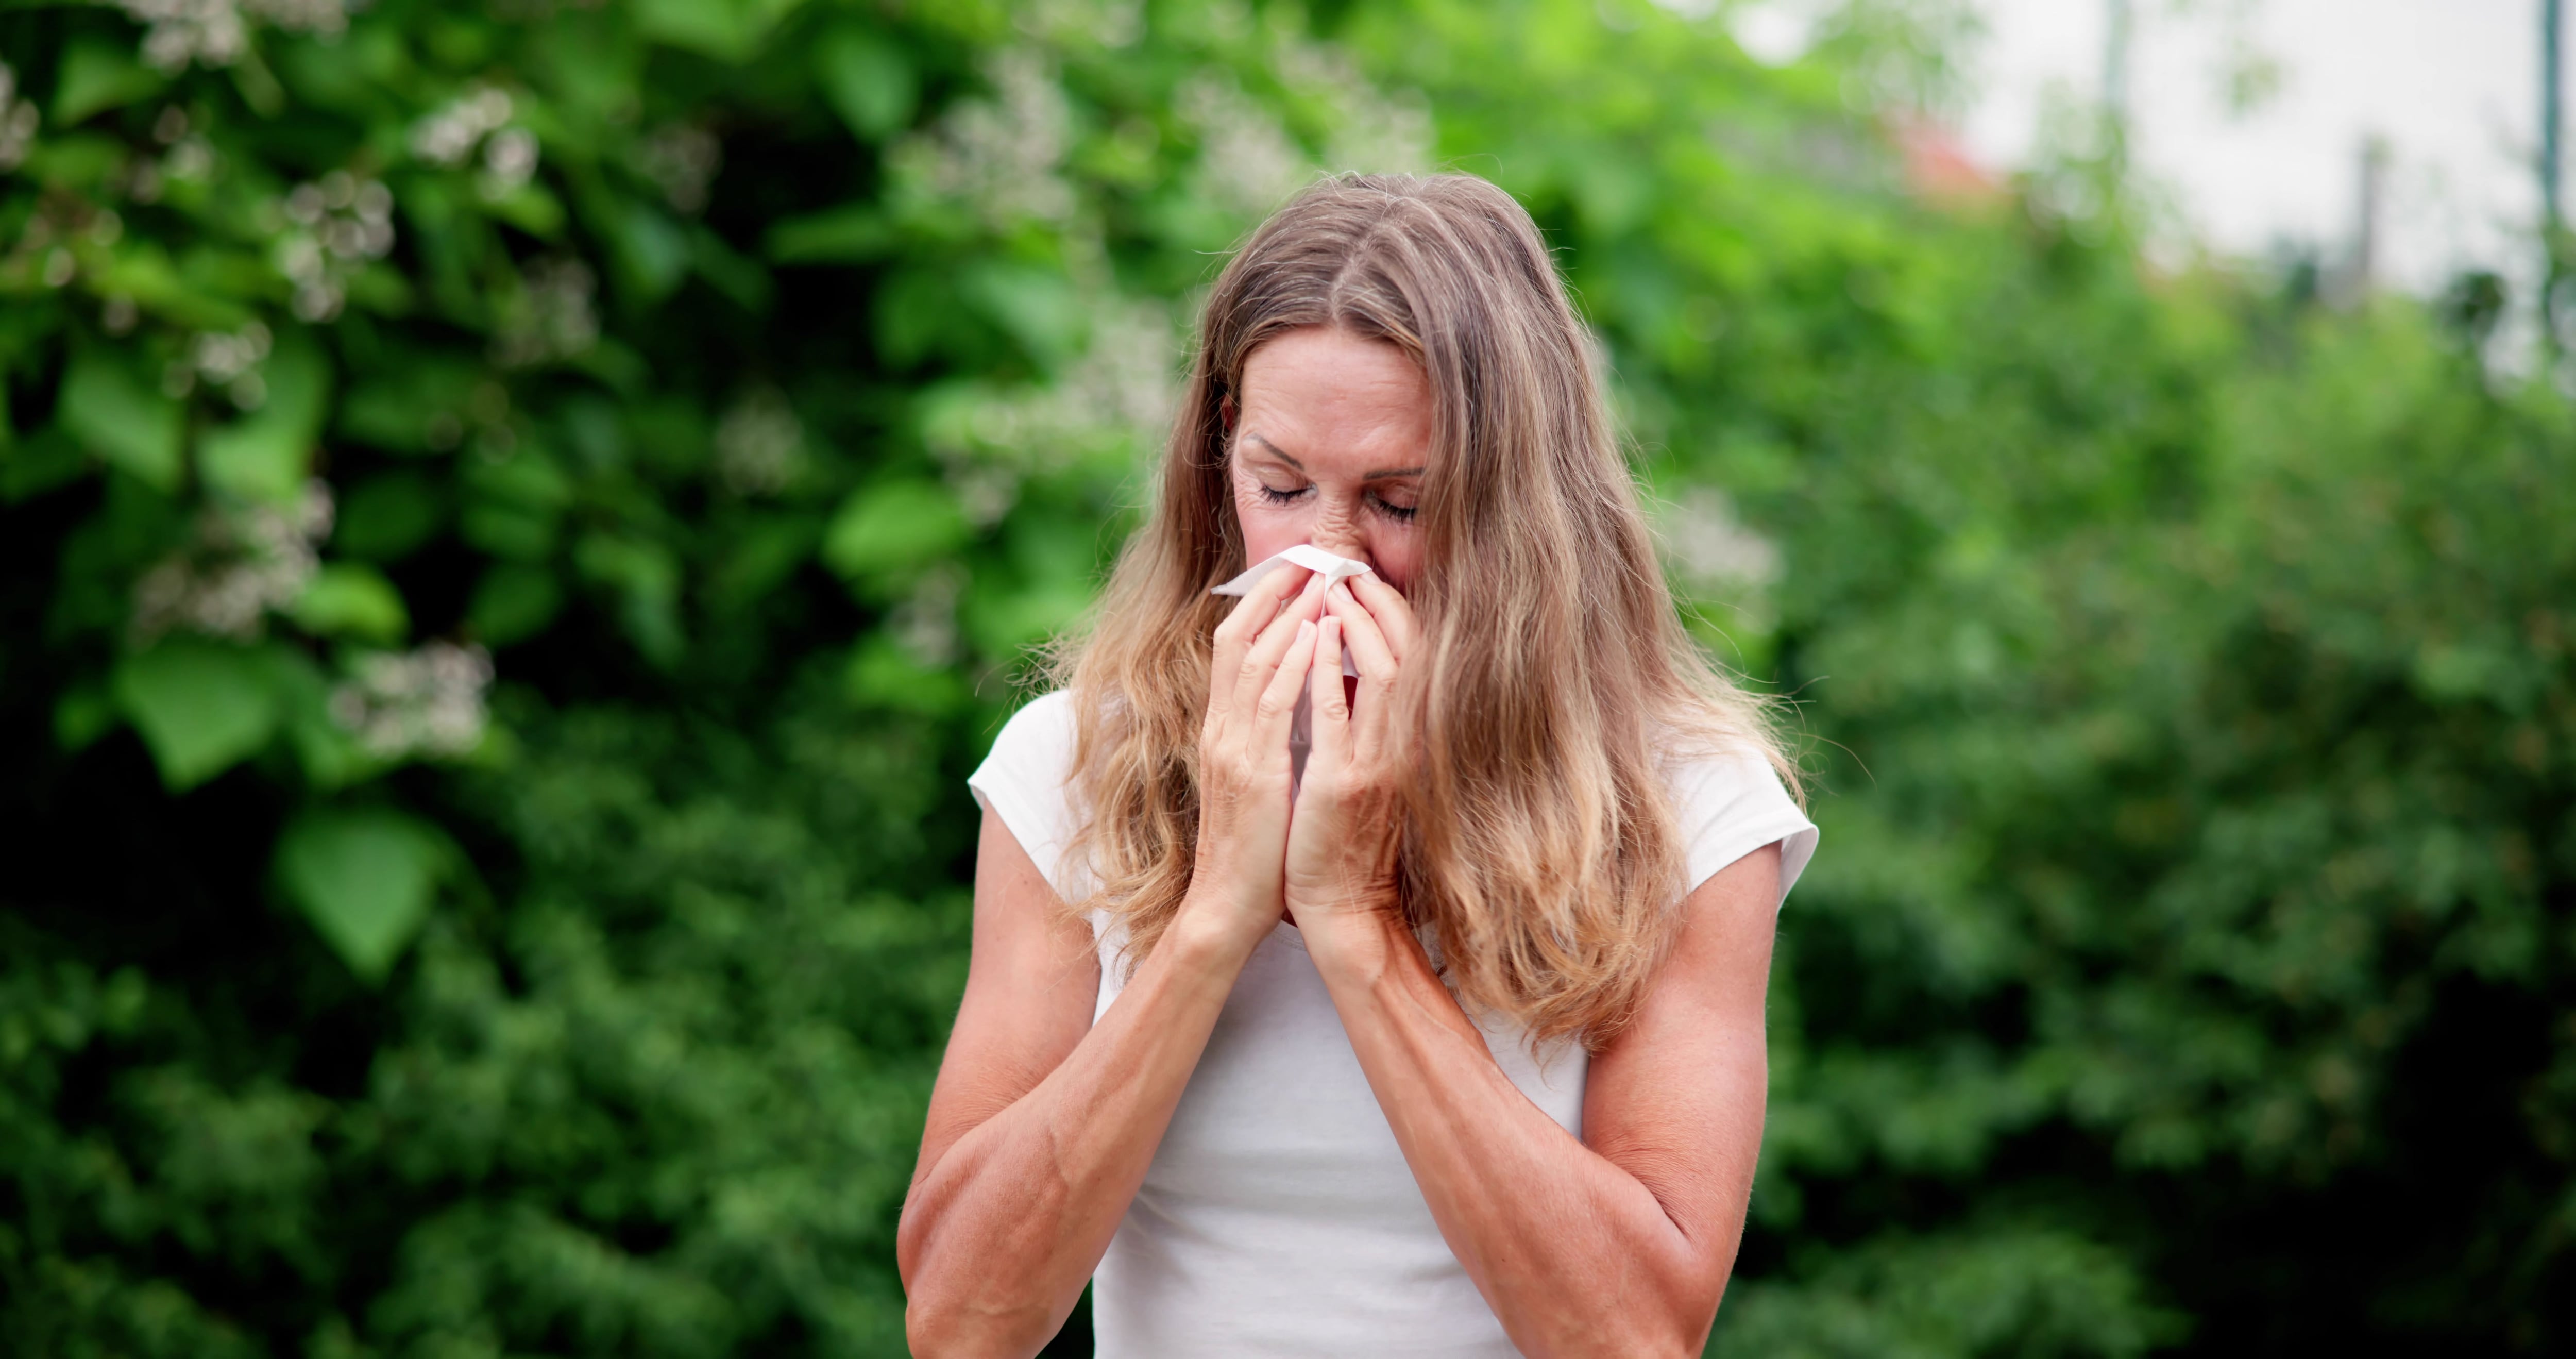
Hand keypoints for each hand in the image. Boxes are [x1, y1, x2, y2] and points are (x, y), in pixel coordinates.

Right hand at [1183, 564, 1327, 949]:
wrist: (1228, 908)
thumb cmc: (1254, 851)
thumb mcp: (1260, 782)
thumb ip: (1270, 740)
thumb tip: (1299, 701)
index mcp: (1223, 732)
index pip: (1234, 650)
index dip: (1261, 607)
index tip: (1294, 573)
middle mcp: (1222, 731)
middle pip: (1236, 639)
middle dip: (1271, 593)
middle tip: (1307, 554)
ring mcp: (1234, 749)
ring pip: (1253, 661)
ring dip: (1287, 615)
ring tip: (1318, 577)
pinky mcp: (1254, 773)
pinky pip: (1273, 704)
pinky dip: (1293, 663)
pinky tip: (1316, 634)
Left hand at [1283, 575, 1417, 936]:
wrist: (1344, 906)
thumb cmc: (1345, 838)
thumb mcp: (1367, 769)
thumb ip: (1363, 722)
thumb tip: (1345, 668)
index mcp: (1406, 738)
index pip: (1411, 657)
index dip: (1389, 611)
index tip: (1360, 578)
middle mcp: (1401, 744)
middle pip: (1406, 652)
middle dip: (1377, 602)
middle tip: (1345, 567)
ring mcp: (1376, 762)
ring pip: (1381, 672)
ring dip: (1354, 623)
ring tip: (1329, 588)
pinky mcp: (1342, 782)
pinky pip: (1337, 713)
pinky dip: (1325, 670)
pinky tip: (1310, 637)